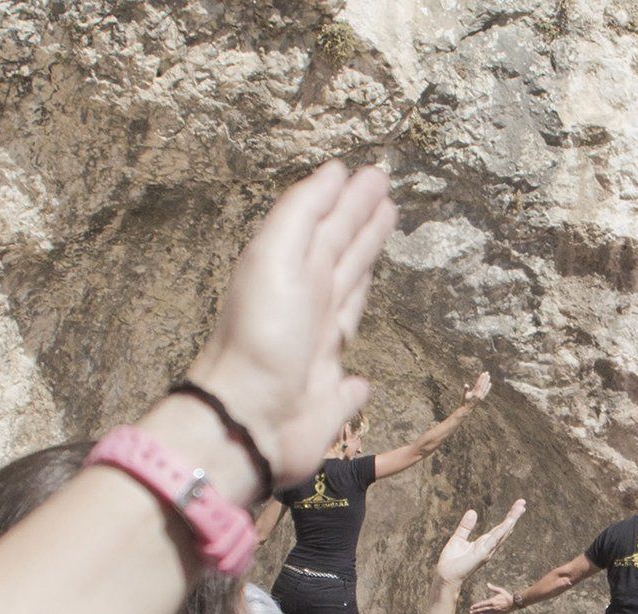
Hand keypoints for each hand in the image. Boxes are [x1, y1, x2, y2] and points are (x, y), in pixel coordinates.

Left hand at [183, 160, 397, 489]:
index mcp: (292, 270)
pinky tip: (361, 357)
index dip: (350, 200)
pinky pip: (352, 369)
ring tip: (383, 237)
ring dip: (365, 265)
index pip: (327, 225)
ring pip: (349, 296)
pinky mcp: (332, 393)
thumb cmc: (263, 336)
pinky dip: (359, 357)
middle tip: (385, 192)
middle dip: (361, 223)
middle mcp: (306, 303)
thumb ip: (303, 213)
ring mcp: (319, 346)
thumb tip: (336, 173)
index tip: (373, 174)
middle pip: (339, 253)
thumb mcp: (275, 257)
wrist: (252, 417)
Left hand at [434, 500, 526, 588]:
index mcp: (484, 543)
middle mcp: (489, 547)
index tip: (517, 506)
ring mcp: (488, 550)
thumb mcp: (458, 538)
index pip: (499, 528)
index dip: (508, 517)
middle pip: (505, 528)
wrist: (446, 576)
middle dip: (514, 515)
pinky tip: (510, 521)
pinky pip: (495, 539)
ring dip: (512, 519)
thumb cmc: (451, 561)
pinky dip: (503, 530)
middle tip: (523, 502)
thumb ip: (466, 526)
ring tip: (521, 507)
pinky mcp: (483, 553)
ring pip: (503, 532)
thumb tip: (472, 511)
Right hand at [462, 370, 491, 404]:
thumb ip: (465, 390)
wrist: (467, 409)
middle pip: (483, 385)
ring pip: (485, 387)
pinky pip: (486, 391)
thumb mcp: (464, 395)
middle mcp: (480, 395)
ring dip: (487, 381)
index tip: (483, 373)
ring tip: (489, 376)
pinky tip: (490, 384)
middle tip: (487, 372)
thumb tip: (466, 385)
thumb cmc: (464, 402)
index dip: (481, 379)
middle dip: (485, 378)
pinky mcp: (482, 398)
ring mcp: (481, 396)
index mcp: (475, 393)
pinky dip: (488, 387)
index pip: (479, 384)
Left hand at [470, 584, 517, 613]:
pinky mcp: (498, 613)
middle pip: (483, 609)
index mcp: (493, 601)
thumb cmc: (507, 596)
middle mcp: (493, 607)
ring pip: (485, 613)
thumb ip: (493, 588)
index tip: (472, 607)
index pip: (483, 604)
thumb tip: (488, 584)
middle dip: (476, 611)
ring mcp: (495, 611)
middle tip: (470, 612)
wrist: (514, 603)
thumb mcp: (500, 591)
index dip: (477, 606)